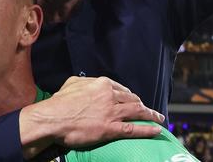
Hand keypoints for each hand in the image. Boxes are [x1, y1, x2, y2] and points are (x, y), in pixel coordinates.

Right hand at [20, 76, 163, 158]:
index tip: (133, 99)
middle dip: (142, 105)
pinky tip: (156, 130)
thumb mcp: (72, 83)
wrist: (53, 118)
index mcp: (102, 84)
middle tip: (147, 110)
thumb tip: (88, 82)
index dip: (129, 95)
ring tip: (159, 118)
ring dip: (151, 115)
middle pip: (132, 100)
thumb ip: (85, 82)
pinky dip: (147, 130)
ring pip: (137, 112)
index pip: (121, 89)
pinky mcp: (110, 128)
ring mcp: (112, 112)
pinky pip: (133, 129)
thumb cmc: (60, 102)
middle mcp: (110, 96)